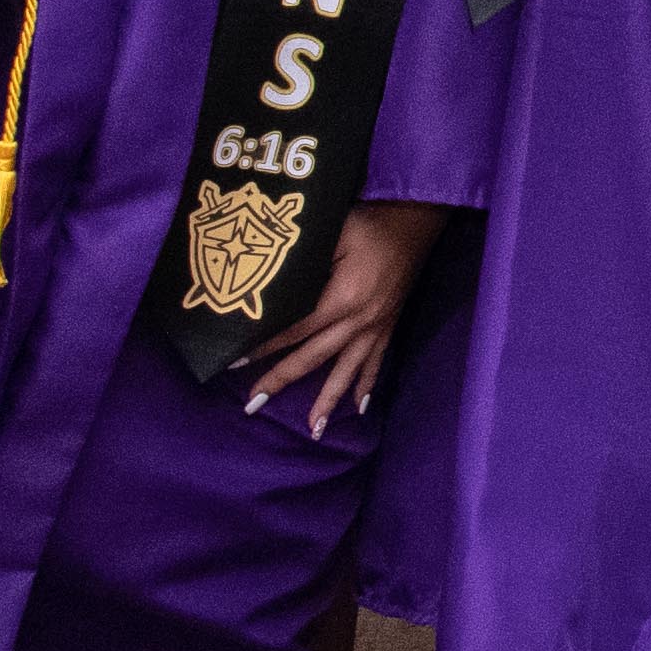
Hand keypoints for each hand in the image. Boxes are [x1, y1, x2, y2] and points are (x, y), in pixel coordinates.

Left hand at [238, 195, 446, 440]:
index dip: (264, 346)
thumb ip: (303, 263)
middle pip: (313, 357)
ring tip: (313, 430)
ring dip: (327, 401)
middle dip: (281, 381)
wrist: (415, 220)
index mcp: (341, 298)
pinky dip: (366, 386)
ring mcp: (375, 327)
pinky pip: (376, 363)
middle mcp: (358, 321)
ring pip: (346, 371)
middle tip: (253, 405)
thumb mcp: (333, 234)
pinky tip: (359, 409)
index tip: (235, 360)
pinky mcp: (388, 326)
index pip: (294, 329)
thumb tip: (268, 285)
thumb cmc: (370, 222)